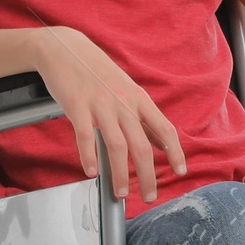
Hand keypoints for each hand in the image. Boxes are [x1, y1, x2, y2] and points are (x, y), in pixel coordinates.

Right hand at [32, 27, 187, 202]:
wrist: (63, 48)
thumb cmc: (95, 71)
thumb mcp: (126, 90)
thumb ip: (142, 116)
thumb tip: (160, 142)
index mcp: (138, 98)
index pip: (164, 128)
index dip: (175, 152)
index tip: (180, 171)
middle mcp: (123, 102)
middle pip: (142, 145)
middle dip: (148, 175)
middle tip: (148, 196)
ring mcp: (100, 104)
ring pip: (116, 146)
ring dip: (120, 173)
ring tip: (120, 192)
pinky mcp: (77, 106)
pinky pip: (85, 137)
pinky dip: (89, 157)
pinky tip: (91, 172)